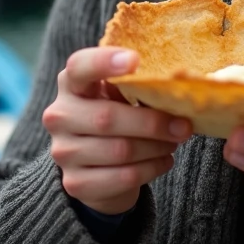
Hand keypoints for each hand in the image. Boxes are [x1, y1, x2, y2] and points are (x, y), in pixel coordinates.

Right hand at [42, 46, 191, 214]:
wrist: (96, 166)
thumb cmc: (115, 115)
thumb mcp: (119, 94)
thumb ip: (135, 85)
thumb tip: (177, 85)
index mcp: (71, 83)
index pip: (79, 67)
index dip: (104, 62)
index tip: (135, 60)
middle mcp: (59, 116)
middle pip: (107, 118)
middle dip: (152, 123)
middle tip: (183, 125)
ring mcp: (64, 152)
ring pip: (120, 151)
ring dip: (156, 147)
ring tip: (175, 141)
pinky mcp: (76, 183)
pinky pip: (123, 176)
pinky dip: (152, 168)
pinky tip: (164, 160)